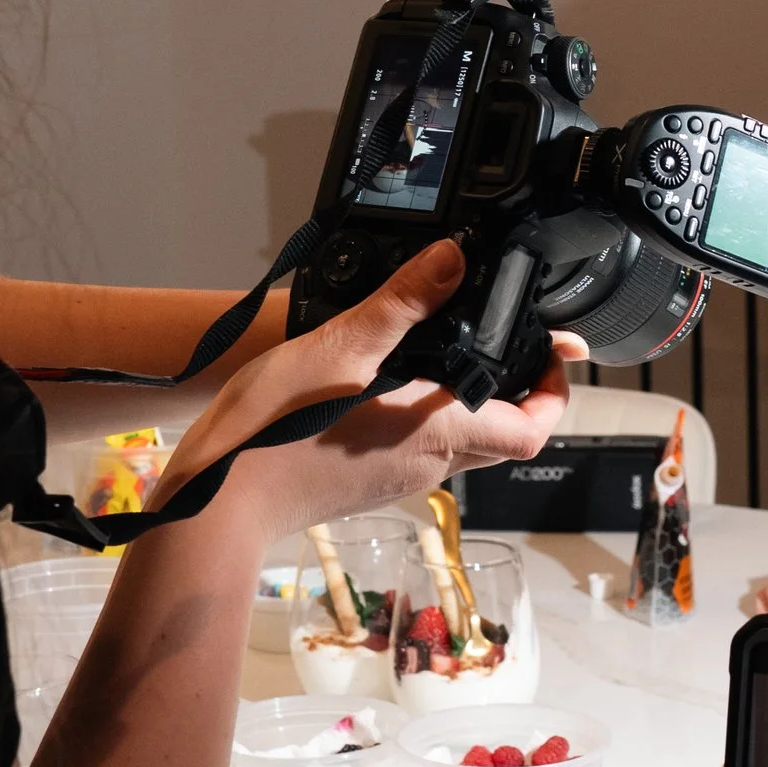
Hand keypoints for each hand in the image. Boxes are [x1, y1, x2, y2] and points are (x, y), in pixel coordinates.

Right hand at [154, 241, 576, 538]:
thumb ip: (401, 302)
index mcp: (438, 433)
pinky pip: (415, 445)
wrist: (214, 505)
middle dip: (515, 388)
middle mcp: (426, 463)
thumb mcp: (340, 348)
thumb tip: (452, 261)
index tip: (552, 354)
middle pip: (500, 433)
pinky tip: (387, 378)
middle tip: (507, 340)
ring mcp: (394, 477)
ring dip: (466, 398)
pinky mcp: (364, 480)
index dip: (553, 393)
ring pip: (458, 440)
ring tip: (446, 346)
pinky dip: (422, 411)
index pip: (532, 428)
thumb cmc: (275, 436)